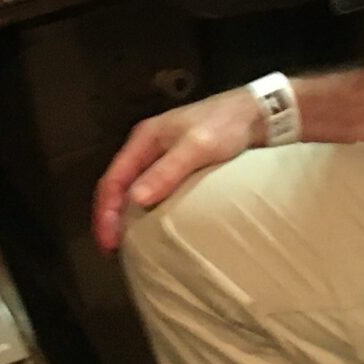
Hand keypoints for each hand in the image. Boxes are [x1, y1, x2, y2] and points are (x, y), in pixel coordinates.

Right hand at [93, 87, 268, 252]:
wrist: (257, 113)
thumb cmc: (225, 126)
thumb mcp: (197, 147)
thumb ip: (167, 171)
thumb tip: (135, 200)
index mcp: (143, 139)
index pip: (112, 180)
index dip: (106, 212)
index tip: (109, 243)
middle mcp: (146, 148)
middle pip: (118, 186)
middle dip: (111, 218)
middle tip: (113, 249)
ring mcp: (161, 157)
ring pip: (133, 190)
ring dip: (126, 216)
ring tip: (128, 244)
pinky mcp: (178, 167)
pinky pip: (153, 191)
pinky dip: (145, 211)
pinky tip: (151, 227)